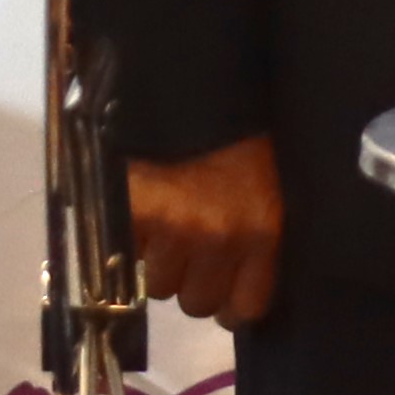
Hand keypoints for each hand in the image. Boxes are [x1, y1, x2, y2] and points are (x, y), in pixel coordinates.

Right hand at [128, 133, 281, 326]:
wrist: (193, 88)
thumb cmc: (238, 136)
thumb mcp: (265, 187)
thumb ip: (255, 238)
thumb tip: (236, 290)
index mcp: (263, 231)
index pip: (246, 307)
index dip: (229, 304)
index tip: (222, 291)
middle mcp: (222, 239)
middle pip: (197, 303)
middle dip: (191, 281)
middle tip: (189, 250)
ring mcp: (176, 230)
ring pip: (159, 286)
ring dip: (159, 264)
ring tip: (164, 227)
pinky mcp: (137, 217)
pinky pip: (129, 258)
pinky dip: (132, 243)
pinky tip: (143, 216)